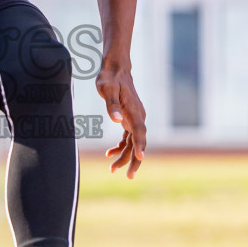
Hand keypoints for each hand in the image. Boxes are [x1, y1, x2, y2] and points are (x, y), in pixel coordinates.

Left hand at [96, 63, 145, 178]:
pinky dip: (121, 147)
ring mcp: (134, 119)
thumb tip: (117, 120)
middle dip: (134, 160)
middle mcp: (138, 117)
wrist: (116, 70)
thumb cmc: (110, 78)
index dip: (140, 145)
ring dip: (125, 157)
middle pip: (139, 142)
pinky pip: (127, 138)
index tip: (140, 158)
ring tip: (112, 169)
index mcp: (134, 111)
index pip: (140, 131)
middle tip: (128, 176)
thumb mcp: (107, 89)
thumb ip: (111, 104)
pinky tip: (110, 154)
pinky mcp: (129, 120)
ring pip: (133, 143)